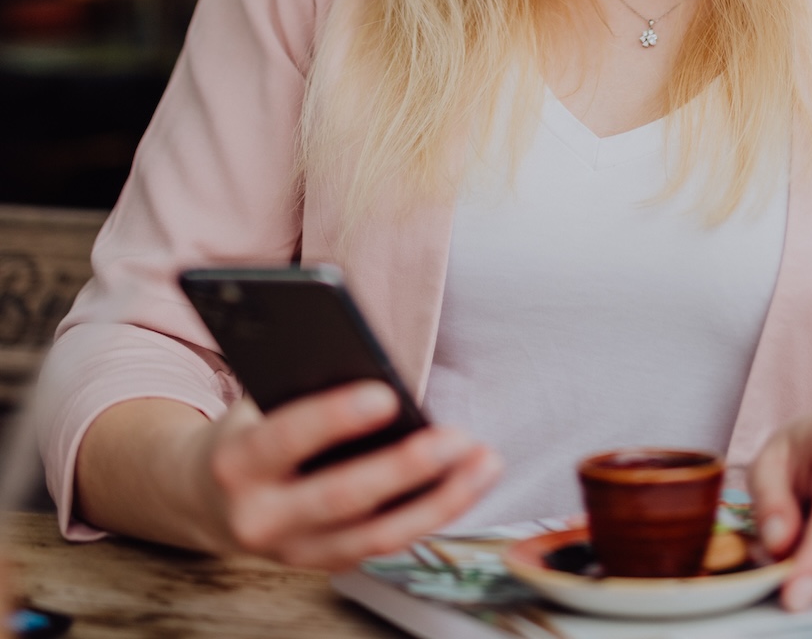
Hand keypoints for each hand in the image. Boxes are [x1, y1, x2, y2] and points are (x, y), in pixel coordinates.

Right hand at [186, 382, 501, 568]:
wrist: (206, 498)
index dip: (336, 417)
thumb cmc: (248, 429)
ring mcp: (291, 552)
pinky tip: (464, 484)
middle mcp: (259, 518)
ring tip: (483, 462)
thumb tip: (375, 366)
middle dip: (406, 468)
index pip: (286, 438)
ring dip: (439, 500)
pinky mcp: (321, 565)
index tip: (387, 394)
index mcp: (235, 462)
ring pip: (375, 535)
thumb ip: (303, 390)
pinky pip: (382, 545)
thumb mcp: (258, 402)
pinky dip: (428, 514)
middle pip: (342, 498)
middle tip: (457, 438)